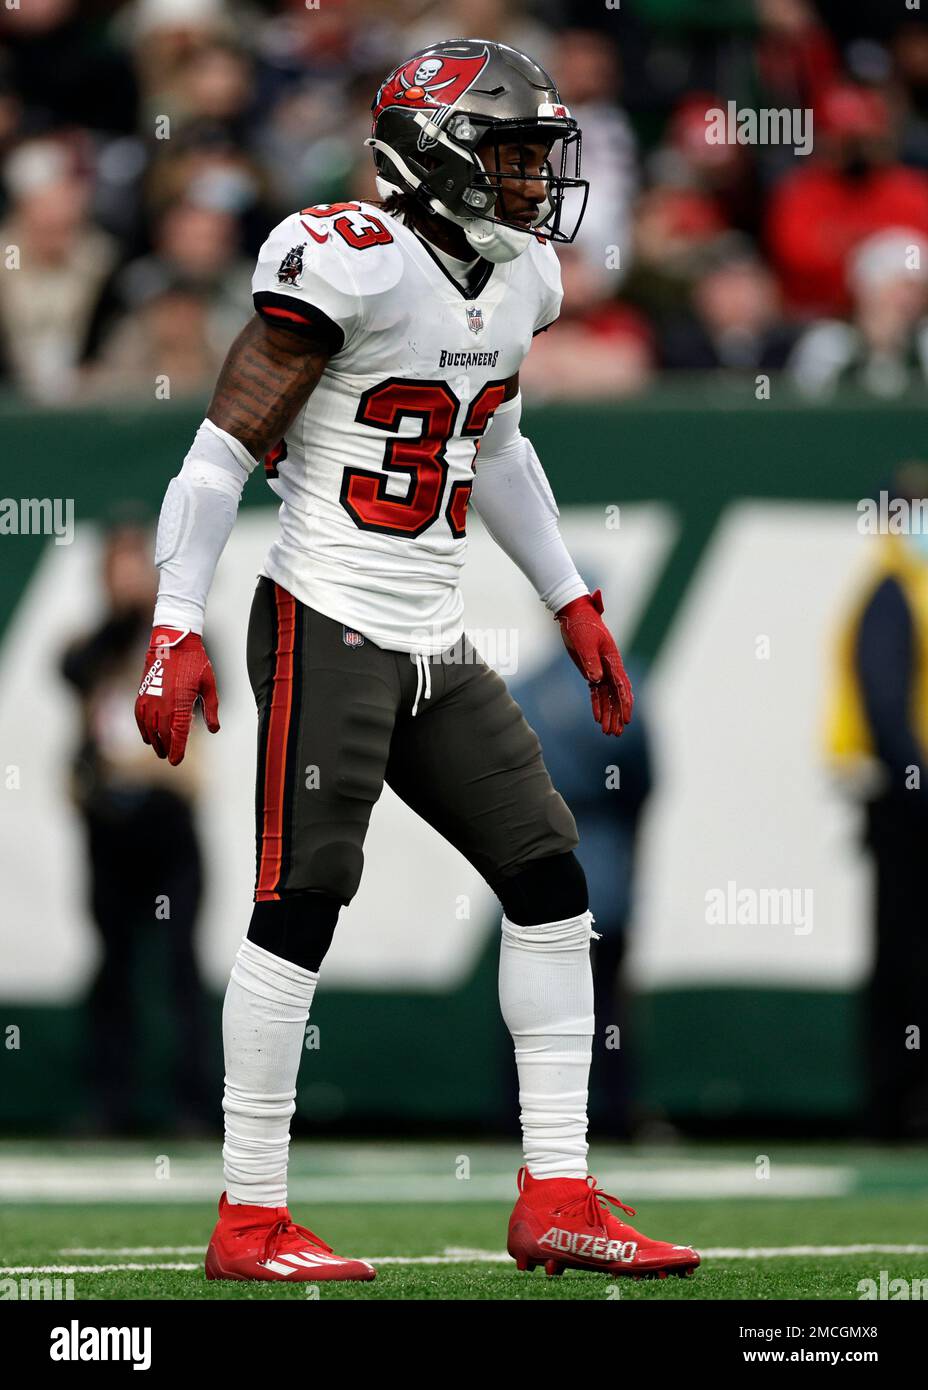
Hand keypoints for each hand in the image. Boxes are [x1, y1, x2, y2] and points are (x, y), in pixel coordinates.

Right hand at [135, 627, 219, 764]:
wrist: (173, 641)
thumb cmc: (195, 662)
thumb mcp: (209, 685)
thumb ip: (212, 709)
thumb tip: (214, 730)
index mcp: (180, 703)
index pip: (178, 734)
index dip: (177, 750)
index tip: (175, 762)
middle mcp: (162, 704)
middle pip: (162, 733)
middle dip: (165, 748)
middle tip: (168, 757)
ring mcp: (150, 698)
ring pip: (148, 727)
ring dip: (153, 740)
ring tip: (159, 749)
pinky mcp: (142, 692)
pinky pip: (139, 715)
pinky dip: (142, 727)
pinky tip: (146, 734)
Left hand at [556, 590, 633, 735]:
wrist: (574, 615)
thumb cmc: (582, 625)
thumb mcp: (585, 643)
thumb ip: (591, 662)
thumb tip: (596, 680)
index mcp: (613, 660)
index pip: (622, 686)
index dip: (624, 704)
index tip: (626, 719)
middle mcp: (611, 667)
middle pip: (617, 696)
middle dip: (618, 715)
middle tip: (617, 733)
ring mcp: (602, 670)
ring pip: (608, 697)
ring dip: (608, 714)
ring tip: (608, 732)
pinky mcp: (592, 671)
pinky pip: (596, 692)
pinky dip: (597, 705)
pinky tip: (597, 718)